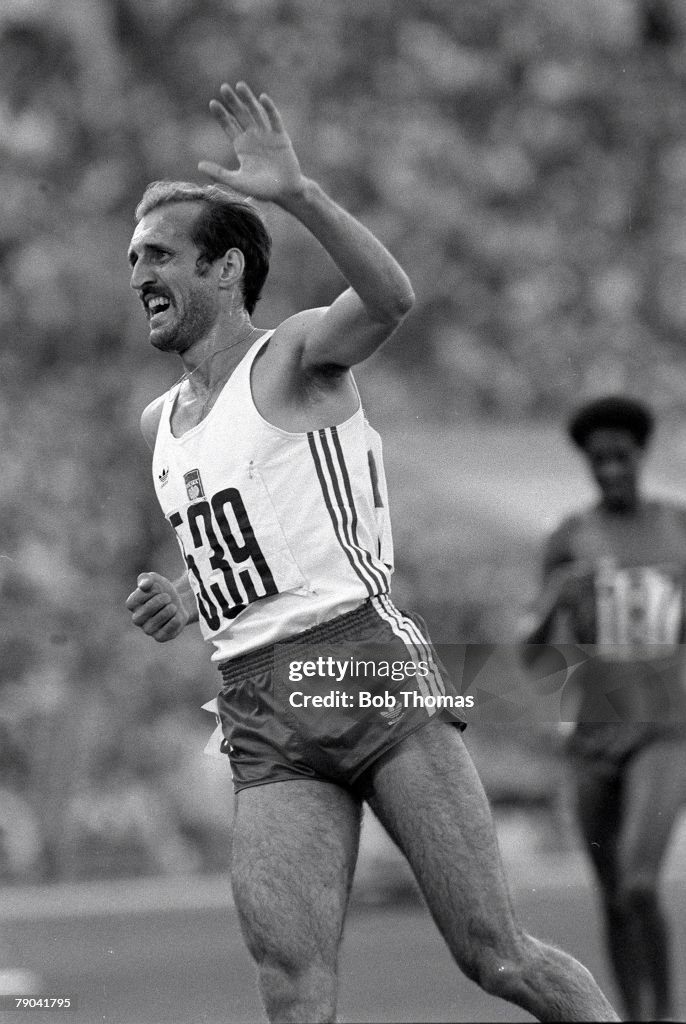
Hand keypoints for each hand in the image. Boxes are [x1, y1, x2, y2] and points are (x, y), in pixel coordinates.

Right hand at [125, 572, 188, 642]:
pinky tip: (176, 616)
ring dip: (170, 610)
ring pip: (158, 620)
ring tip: (172, 607)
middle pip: (147, 610)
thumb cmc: (162, 590)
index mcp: (131, 604)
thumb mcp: (154, 579)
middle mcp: (136, 619)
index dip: (152, 591)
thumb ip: (146, 579)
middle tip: (168, 598)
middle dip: (161, 600)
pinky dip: (175, 620)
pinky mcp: (159, 637)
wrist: (179, 602)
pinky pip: (167, 631)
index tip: (158, 588)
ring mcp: (147, 629)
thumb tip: (144, 585)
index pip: (138, 598)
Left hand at [198, 82, 304, 202]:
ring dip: (249, 99)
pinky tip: (262, 98)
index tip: (213, 103)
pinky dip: (269, 109)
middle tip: (224, 87)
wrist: (285, 192)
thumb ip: (219, 174)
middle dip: (233, 101)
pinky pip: (275, 120)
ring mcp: (267, 135)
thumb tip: (199, 165)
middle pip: (241, 115)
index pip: (229, 126)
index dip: (221, 114)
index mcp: (242, 146)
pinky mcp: (281, 137)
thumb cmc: (262, 189)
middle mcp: (253, 137)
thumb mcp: (238, 182)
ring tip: (240, 85)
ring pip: (256, 113)